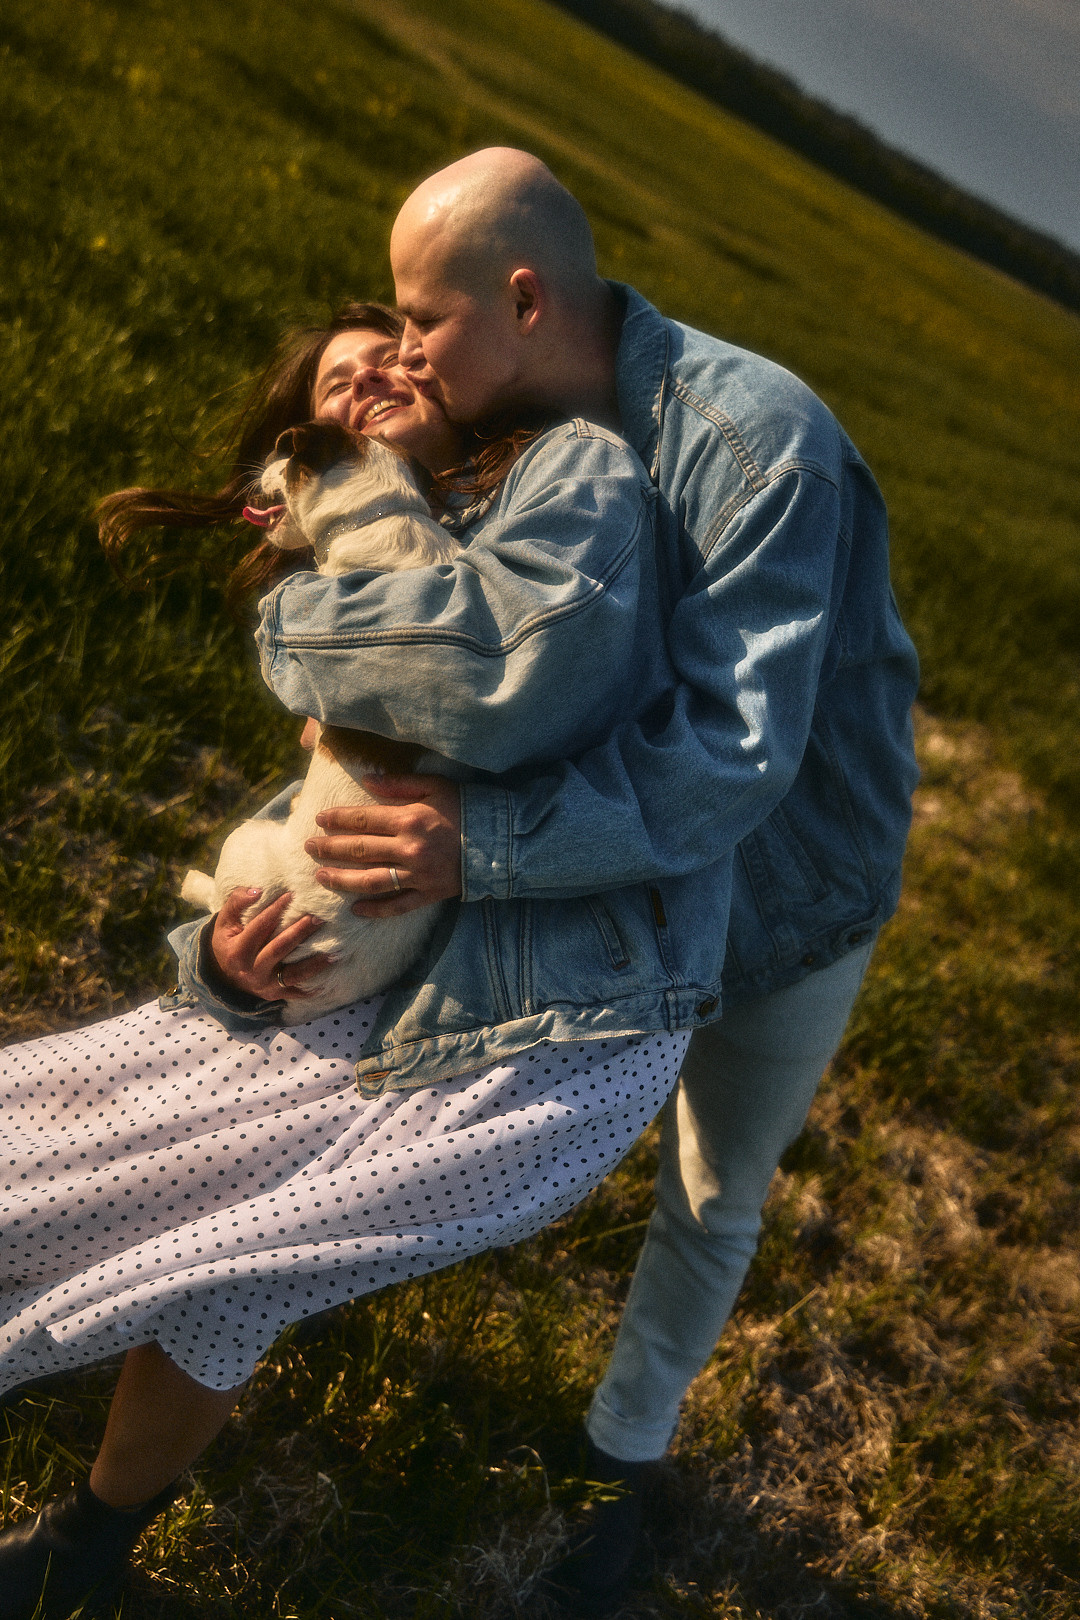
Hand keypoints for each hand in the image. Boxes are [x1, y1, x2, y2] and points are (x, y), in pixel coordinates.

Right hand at [209, 888, 336, 1001]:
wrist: (224, 975)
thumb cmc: (228, 941)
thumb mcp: (224, 922)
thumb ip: (237, 902)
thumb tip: (258, 890)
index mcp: (236, 951)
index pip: (260, 926)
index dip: (276, 910)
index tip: (293, 894)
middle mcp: (251, 970)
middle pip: (280, 948)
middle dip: (300, 932)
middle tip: (319, 918)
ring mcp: (264, 985)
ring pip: (293, 974)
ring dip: (315, 963)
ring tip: (336, 950)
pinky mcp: (275, 994)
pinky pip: (297, 992)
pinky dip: (313, 987)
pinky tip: (331, 976)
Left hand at [303, 773, 461, 917]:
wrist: (502, 841)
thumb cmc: (467, 808)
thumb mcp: (436, 786)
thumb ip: (400, 784)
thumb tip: (367, 781)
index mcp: (410, 819)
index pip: (363, 820)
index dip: (337, 819)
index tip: (318, 820)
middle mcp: (409, 848)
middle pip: (360, 850)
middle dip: (330, 848)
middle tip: (308, 848)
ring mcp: (418, 874)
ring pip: (371, 881)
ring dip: (342, 880)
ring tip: (321, 877)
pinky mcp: (429, 894)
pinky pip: (397, 906)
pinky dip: (376, 910)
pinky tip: (355, 910)